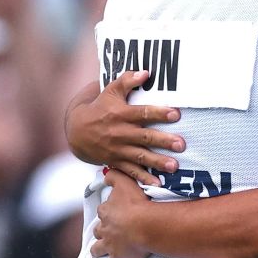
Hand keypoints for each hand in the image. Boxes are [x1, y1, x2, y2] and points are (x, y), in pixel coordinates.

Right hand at [66, 70, 185, 182]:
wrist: (76, 131)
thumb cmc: (99, 108)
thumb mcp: (110, 91)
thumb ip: (127, 81)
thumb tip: (146, 72)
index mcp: (121, 114)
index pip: (143, 113)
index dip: (159, 113)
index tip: (176, 114)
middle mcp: (120, 132)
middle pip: (145, 136)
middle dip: (163, 141)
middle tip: (181, 144)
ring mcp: (118, 149)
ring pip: (140, 156)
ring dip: (157, 162)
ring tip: (174, 166)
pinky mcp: (117, 162)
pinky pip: (131, 171)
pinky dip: (144, 179)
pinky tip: (158, 184)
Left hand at [90, 170, 152, 257]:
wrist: (145, 224)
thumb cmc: (138, 202)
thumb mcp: (125, 181)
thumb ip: (115, 174)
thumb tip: (105, 170)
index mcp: (108, 211)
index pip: (105, 209)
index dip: (109, 210)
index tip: (114, 210)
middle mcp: (105, 228)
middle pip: (99, 229)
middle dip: (102, 230)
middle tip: (107, 230)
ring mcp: (110, 245)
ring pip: (98, 247)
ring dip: (98, 248)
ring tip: (98, 251)